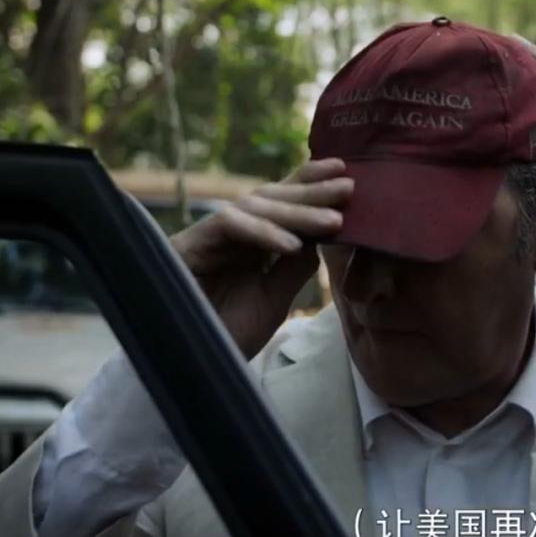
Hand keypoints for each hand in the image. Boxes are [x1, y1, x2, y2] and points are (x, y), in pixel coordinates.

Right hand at [169, 159, 352, 357]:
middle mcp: (228, 233)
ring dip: (296, 213)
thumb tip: (322, 234)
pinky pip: (228, 224)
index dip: (308, 182)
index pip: (279, 202)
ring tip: (334, 222)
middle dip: (310, 192)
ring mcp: (206, 236)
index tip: (344, 171)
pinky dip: (263, 232)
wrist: (194, 365)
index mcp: (249, 242)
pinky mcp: (186, 244)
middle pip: (269, 198)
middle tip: (348, 187)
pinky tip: (292, 245)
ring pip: (252, 206)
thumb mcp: (275, 297)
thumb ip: (294, 266)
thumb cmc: (229, 333)